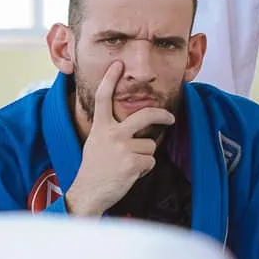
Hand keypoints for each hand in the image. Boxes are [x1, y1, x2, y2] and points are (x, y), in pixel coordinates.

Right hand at [64, 62, 173, 217]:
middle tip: (170, 118)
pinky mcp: (133, 162)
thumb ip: (110, 132)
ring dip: (144, 157)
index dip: (110, 80)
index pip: (103, 98)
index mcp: (100, 127)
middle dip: (162, 115)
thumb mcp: (96, 143)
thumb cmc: (93, 170)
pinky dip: (144, 169)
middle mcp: (111, 134)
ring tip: (127, 165)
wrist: (88, 193)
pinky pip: (150, 160)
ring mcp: (122, 148)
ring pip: (150, 145)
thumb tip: (135, 129)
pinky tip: (130, 174)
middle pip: (144, 115)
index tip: (117, 65)